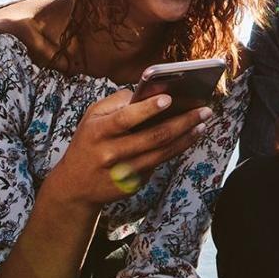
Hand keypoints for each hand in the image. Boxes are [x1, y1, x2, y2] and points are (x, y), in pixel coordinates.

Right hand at [48, 89, 210, 207]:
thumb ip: (116, 103)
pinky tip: (190, 137)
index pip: (125, 118)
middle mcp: (111, 153)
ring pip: (162, 153)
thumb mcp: (92, 118)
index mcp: (99, 132)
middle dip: (182, 122)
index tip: (168, 98)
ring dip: (186, 137)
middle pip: (153, 137)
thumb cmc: (88, 142)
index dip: (147, 109)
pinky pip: (159, 163)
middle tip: (203, 110)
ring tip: (202, 123)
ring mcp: (124, 172)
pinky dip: (177, 149)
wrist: (75, 186)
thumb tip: (148, 91)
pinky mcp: (134, 184)